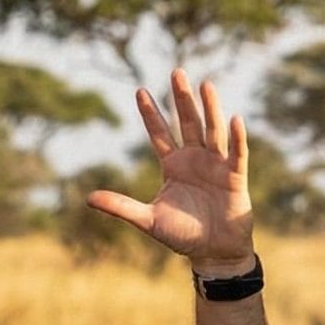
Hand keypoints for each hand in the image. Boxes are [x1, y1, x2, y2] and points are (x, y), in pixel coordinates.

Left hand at [89, 70, 255, 270]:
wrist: (213, 253)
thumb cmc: (182, 235)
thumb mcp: (148, 220)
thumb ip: (121, 207)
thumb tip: (88, 198)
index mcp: (173, 165)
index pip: (160, 134)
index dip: (150, 113)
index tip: (139, 90)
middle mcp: (195, 159)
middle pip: (188, 123)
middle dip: (182, 99)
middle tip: (177, 71)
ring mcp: (216, 166)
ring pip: (212, 131)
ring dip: (210, 108)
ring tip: (205, 84)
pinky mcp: (234, 177)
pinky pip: (236, 154)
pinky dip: (236, 138)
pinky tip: (234, 119)